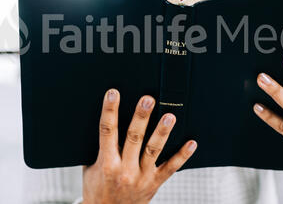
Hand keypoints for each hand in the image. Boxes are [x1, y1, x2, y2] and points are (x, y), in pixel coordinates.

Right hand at [82, 89, 196, 203]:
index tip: (113, 93)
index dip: (109, 110)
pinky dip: (182, 156)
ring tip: (169, 117)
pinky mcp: (154, 183)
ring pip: (153, 151)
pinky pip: (170, 168)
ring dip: (162, 132)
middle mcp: (124, 169)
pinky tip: (191, 143)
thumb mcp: (90, 168)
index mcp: (106, 163)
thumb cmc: (97, 188)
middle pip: (133, 138)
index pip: (107, 131)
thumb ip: (98, 147)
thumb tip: (104, 119)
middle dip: (141, 117)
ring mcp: (141, 177)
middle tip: (148, 99)